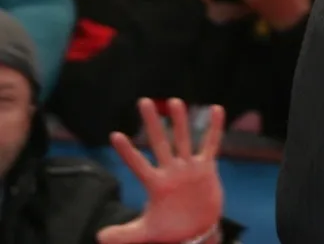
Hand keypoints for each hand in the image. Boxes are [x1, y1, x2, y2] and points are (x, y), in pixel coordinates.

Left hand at [97, 98, 223, 243]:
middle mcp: (171, 171)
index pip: (138, 164)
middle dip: (152, 123)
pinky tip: (216, 110)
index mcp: (156, 184)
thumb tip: (98, 237)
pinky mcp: (206, 168)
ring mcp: (189, 168)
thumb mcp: (145, 232)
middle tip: (143, 102)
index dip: (127, 151)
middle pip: (159, 142)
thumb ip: (123, 234)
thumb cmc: (169, 230)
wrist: (195, 231)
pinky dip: (214, 128)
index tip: (115, 135)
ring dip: (180, 121)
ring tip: (175, 101)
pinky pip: (211, 144)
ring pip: (183, 139)